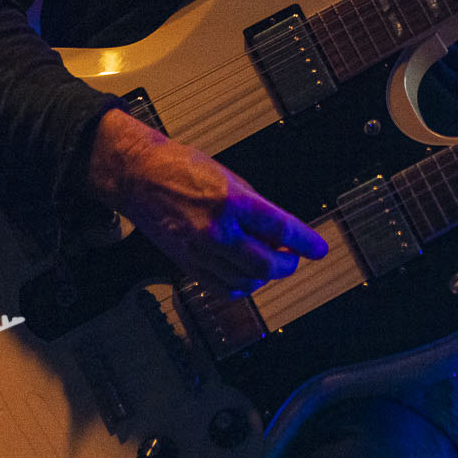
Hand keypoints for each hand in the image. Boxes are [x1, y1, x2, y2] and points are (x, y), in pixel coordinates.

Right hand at [85, 109, 326, 292]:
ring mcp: (200, 251)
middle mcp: (217, 230)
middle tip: (292, 258)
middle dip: (287, 264)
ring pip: (246, 281)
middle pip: (266, 264)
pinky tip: (246, 276)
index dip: (305, 242)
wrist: (139, 176)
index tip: (318, 249)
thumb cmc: (181, 169)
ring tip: (269, 264)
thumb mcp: (230, 178)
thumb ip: (256, 209)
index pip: (281, 228)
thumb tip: (279, 234)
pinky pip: (222, 288)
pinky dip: (241, 287)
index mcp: (232, 201)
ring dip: (265, 276)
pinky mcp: (187, 264)